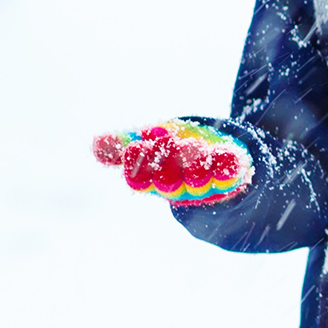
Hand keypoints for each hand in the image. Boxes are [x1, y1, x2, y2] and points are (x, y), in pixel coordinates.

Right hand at [92, 121, 251, 204]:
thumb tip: (95, 145)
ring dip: (194, 163)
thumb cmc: (180, 153)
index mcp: (154, 179)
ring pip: (197, 180)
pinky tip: (225, 155)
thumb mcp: (153, 144)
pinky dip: (227, 165)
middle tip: (166, 141)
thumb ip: (125, 144)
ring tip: (192, 146)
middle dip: (165, 162)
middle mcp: (178, 186)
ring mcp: (206, 185)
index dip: (137, 165)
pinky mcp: (233, 178)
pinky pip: (229, 176)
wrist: (224, 161)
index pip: (139, 179)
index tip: (137, 146)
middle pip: (167, 181)